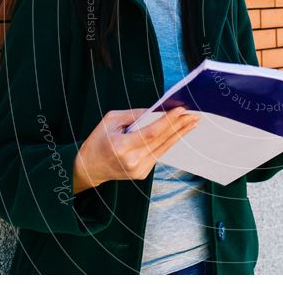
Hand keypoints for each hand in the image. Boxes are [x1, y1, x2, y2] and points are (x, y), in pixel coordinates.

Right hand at [72, 107, 198, 193]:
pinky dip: (169, 142)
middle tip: (194, 114)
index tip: (181, 110)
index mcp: (121, 147)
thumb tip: (157, 109)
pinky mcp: (143, 173)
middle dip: (179, 125)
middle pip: (162, 140)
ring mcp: (138, 170)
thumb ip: (135, 115)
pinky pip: (159, 154)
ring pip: (164, 148)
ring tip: (192, 122)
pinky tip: (179, 132)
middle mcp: (132, 160)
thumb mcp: (111, 120)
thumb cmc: (98, 141)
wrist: (88, 168)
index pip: (151, 133)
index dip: (168, 121)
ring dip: (180, 134)